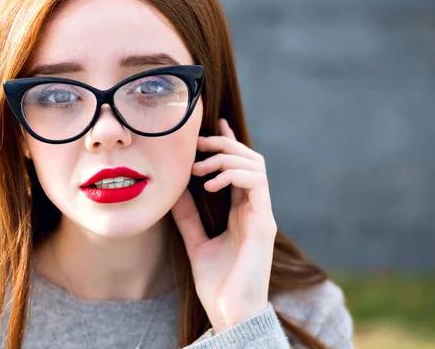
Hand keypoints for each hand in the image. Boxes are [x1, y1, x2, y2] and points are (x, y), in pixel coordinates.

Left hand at [171, 118, 276, 333]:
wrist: (229, 314)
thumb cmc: (217, 284)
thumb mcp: (195, 242)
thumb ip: (187, 216)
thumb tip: (173, 190)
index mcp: (241, 212)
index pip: (239, 168)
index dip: (229, 143)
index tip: (214, 124)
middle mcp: (255, 209)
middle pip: (250, 159)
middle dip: (225, 144)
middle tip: (199, 144)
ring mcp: (262, 214)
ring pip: (256, 165)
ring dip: (226, 158)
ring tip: (199, 168)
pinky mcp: (264, 223)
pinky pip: (256, 184)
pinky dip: (232, 175)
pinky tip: (208, 185)